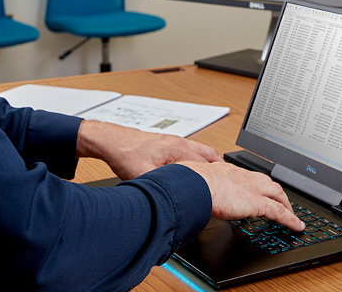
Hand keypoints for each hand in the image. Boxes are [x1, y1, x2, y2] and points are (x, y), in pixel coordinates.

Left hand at [76, 120, 221, 179]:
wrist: (113, 141)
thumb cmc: (125, 154)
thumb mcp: (143, 176)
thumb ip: (161, 187)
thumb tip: (171, 201)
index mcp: (178, 149)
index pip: (207, 164)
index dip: (217, 177)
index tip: (225, 188)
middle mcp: (180, 142)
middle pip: (210, 156)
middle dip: (220, 170)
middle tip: (228, 185)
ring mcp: (176, 141)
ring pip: (203, 152)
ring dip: (211, 164)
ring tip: (217, 179)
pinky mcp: (170, 143)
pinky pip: (193, 151)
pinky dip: (201, 160)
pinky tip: (197, 170)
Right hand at [179, 161, 304, 232]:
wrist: (195, 184)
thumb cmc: (190, 182)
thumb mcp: (196, 180)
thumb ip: (200, 186)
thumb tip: (193, 193)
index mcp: (229, 171)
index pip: (249, 176)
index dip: (256, 183)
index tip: (258, 189)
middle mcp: (244, 177)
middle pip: (268, 182)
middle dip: (276, 191)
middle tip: (281, 200)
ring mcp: (253, 189)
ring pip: (277, 193)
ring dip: (286, 203)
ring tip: (291, 213)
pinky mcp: (258, 203)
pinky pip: (280, 212)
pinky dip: (290, 219)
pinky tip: (296, 226)